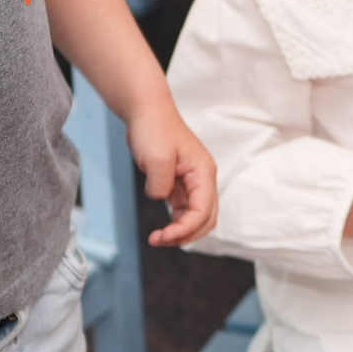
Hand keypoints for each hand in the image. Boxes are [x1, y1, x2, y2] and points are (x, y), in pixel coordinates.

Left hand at [126, 92, 218, 245]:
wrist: (146, 110)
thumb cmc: (154, 128)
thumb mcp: (156, 158)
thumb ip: (161, 185)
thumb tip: (162, 198)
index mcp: (203, 173)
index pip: (203, 211)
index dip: (185, 229)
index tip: (164, 235)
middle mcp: (203, 179)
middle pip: (206, 219)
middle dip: (186, 235)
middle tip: (160, 240)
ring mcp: (192, 181)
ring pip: (196, 217)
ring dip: (181, 231)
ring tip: (158, 238)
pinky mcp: (179, 182)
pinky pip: (184, 209)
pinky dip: (176, 222)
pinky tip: (162, 227)